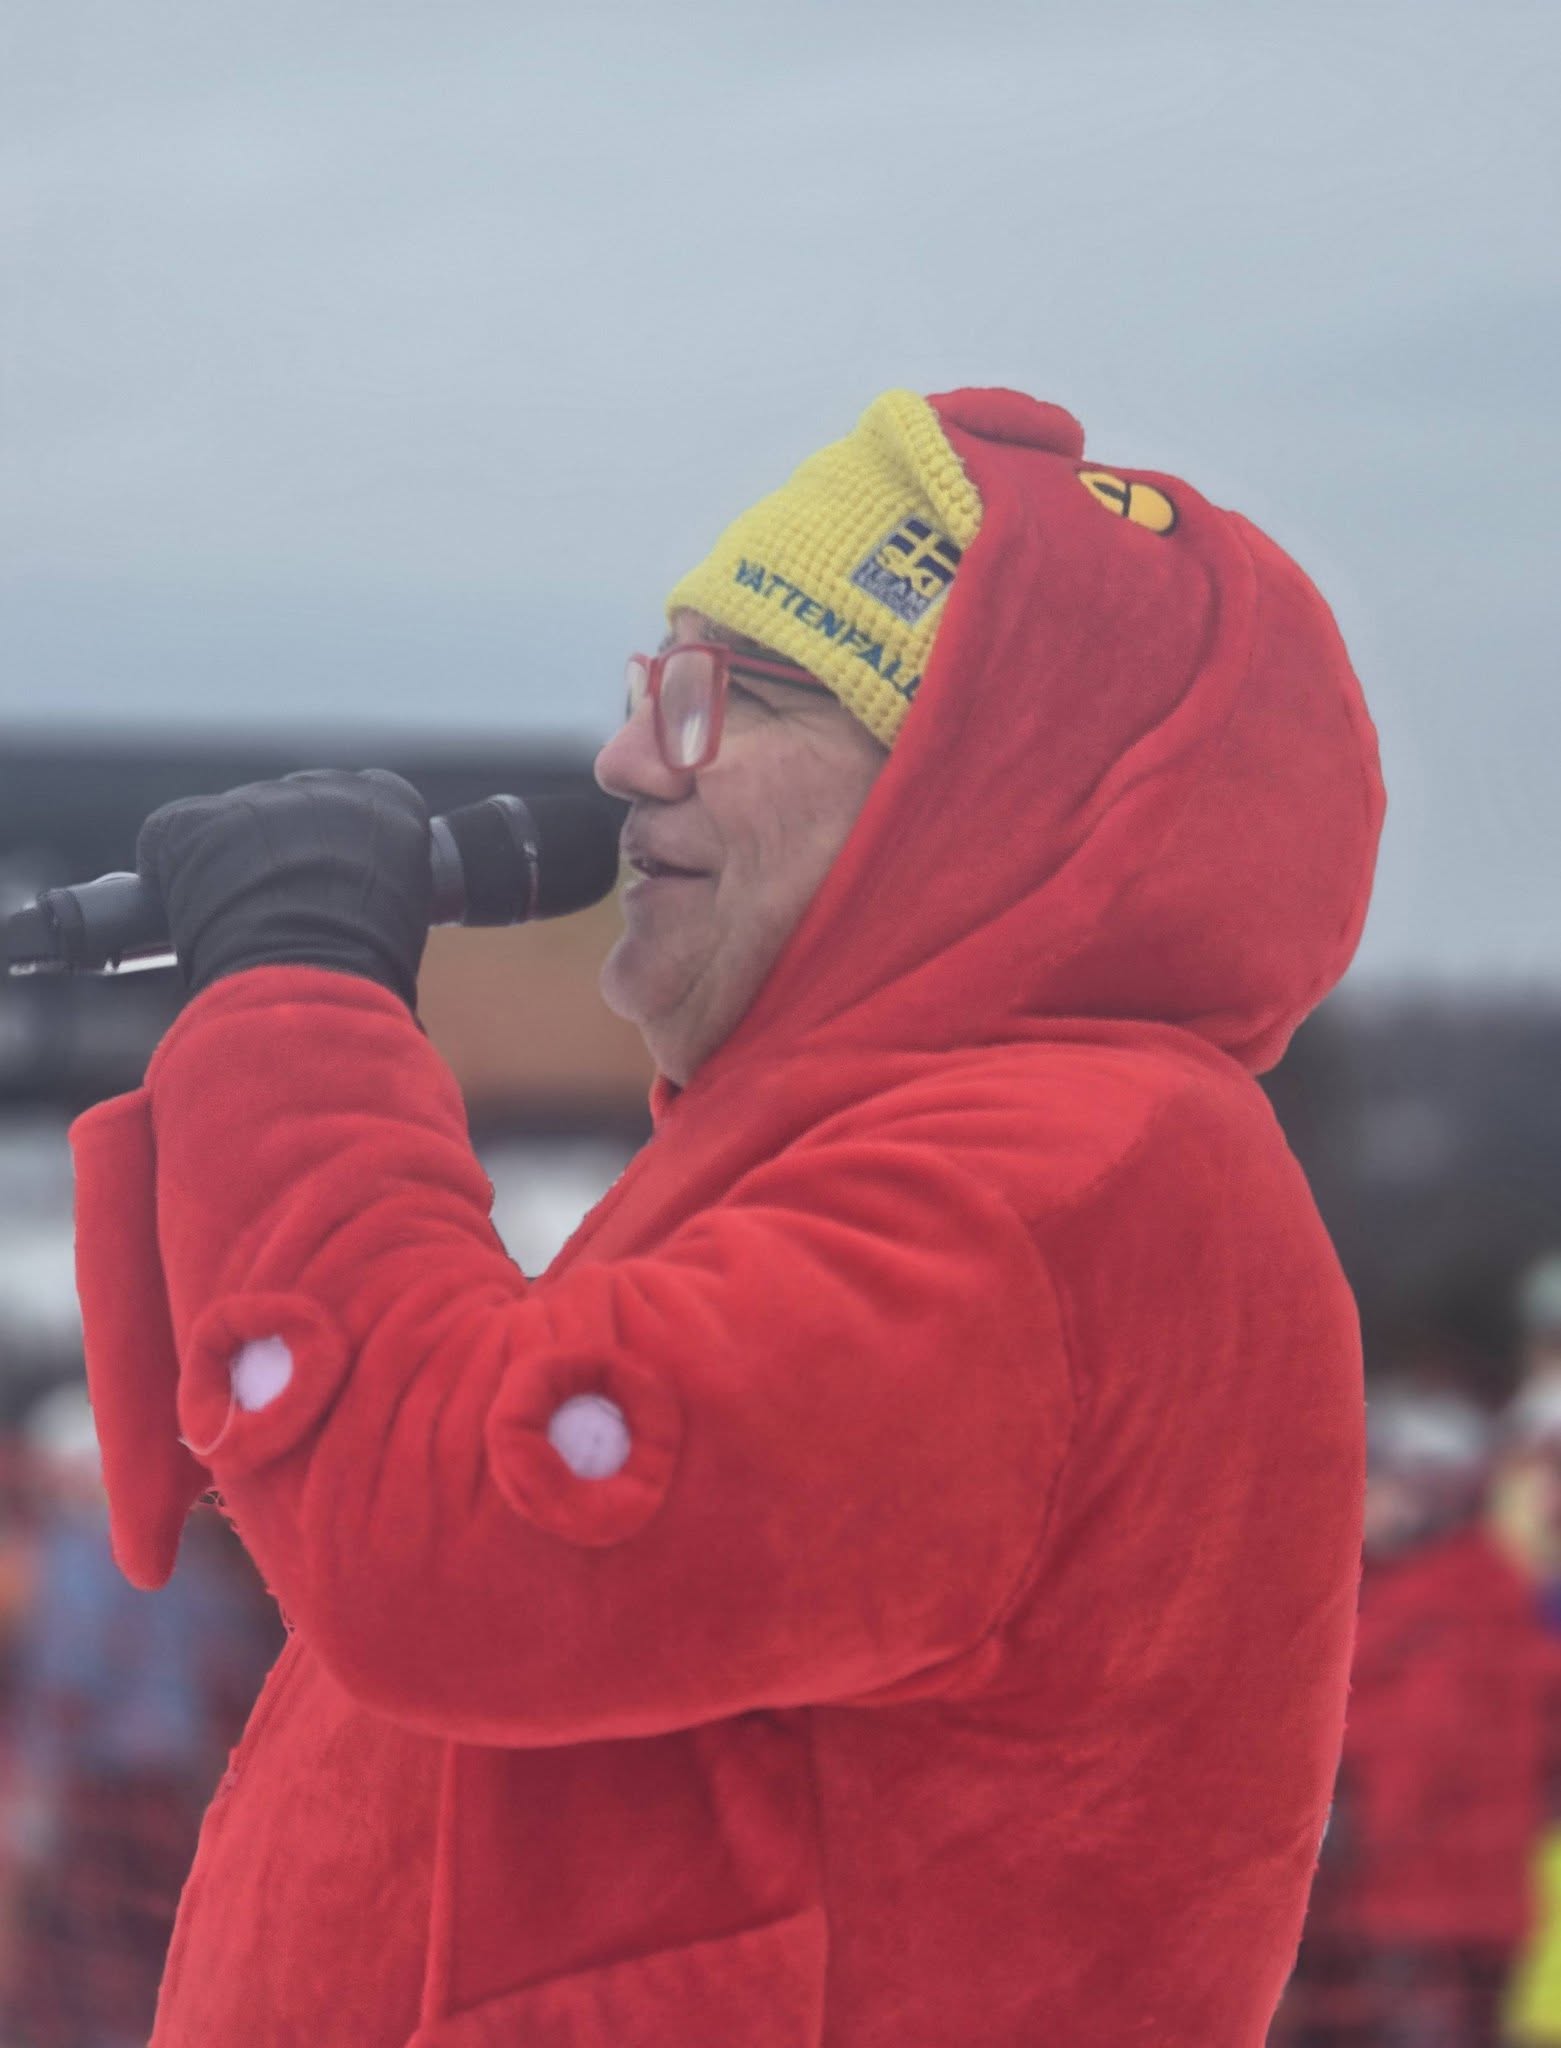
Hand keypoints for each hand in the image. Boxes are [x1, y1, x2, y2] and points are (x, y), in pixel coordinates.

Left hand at [136, 768, 432, 1007]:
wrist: (310, 976)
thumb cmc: (368, 968)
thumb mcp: (402, 916)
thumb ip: (379, 886)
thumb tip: (356, 909)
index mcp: (389, 804)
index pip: (363, 803)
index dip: (339, 843)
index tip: (331, 877)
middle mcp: (326, 785)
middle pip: (295, 807)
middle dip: (284, 849)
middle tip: (283, 907)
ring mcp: (257, 798)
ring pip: (235, 821)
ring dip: (231, 861)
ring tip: (236, 922)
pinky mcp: (194, 820)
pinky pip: (170, 834)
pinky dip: (169, 868)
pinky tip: (182, 910)